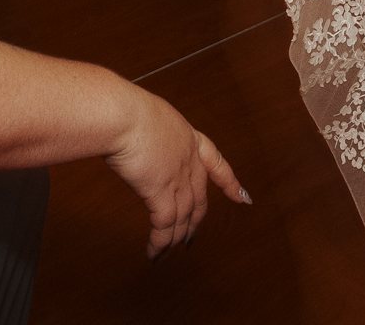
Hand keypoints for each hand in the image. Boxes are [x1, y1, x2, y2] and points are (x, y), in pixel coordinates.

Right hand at [106, 86, 249, 256]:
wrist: (122, 114)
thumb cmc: (125, 109)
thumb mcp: (148, 117)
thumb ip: (152, 135)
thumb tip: (139, 144)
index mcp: (188, 137)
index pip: (216, 162)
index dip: (229, 183)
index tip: (242, 198)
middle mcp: (188, 160)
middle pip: (198, 199)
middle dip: (194, 222)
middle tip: (190, 239)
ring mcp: (177, 178)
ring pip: (182, 217)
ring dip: (174, 239)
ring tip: (167, 255)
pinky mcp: (160, 193)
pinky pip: (164, 226)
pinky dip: (159, 243)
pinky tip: (154, 253)